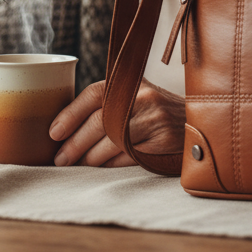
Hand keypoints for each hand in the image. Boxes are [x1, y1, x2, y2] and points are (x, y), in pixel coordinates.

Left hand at [48, 78, 184, 166]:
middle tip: (60, 159)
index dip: (70, 114)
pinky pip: (128, 156)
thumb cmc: (157, 110)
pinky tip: (100, 168)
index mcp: (130, 82)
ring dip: (90, 158)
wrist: (198, 119)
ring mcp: (154, 120)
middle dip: (75, 144)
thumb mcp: (135, 96)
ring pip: (111, 142)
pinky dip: (111, 164)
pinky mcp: (162, 141)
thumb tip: (66, 127)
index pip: (93, 94)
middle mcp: (141, 98)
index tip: (53, 132)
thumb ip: (109, 103)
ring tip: (76, 166)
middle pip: (99, 122)